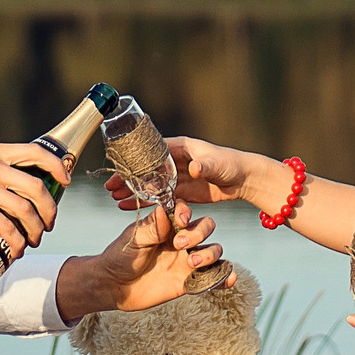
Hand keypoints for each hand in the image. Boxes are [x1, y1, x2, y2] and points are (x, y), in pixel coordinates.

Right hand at [0, 141, 69, 256]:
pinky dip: (17, 242)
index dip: (57, 167)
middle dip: (50, 210)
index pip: (36, 152)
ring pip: (26, 210)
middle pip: (38, 188)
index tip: (65, 182)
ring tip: (34, 240)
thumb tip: (8, 187)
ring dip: (36, 230)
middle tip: (48, 224)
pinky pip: (7, 228)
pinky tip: (17, 250)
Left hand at [73, 201, 226, 313]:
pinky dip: (223, 278)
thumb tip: (162, 209)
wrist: (114, 287)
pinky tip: (229, 279)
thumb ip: (151, 227)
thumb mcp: (133, 239)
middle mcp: (181, 239)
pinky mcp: (189, 280)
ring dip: (210, 255)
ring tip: (193, 264)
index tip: (181, 219)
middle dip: (199, 233)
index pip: (185, 212)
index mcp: (167, 225)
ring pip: (213, 250)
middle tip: (181, 245)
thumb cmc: (120, 257)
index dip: (187, 213)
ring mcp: (187, 260)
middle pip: (206, 227)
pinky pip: (212, 277)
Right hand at [105, 135, 261, 208]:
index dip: (133, 162)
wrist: (244, 179)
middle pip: (145, 169)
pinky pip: (160, 197)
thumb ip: (205, 166)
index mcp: (180, 147)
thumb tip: (195, 167)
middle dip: (128, 178)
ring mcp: (177, 176)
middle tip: (111, 188)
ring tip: (116, 199)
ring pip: (150, 184)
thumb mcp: (217, 164)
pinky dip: (147, 202)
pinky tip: (132, 208)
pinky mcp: (182, 191)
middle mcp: (175, 160)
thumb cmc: (231, 164)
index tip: (119, 170)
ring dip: (134, 191)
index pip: (150, 153)